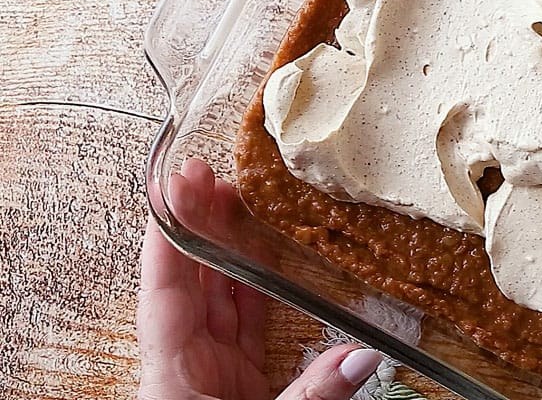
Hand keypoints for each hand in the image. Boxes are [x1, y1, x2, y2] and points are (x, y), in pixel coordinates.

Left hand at [138, 159, 382, 399]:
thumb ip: (313, 392)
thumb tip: (363, 354)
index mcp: (173, 374)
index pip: (164, 292)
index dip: (168, 236)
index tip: (172, 188)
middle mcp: (185, 364)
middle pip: (187, 282)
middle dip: (195, 225)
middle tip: (205, 175)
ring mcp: (209, 371)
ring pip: (214, 298)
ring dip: (222, 250)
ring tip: (232, 201)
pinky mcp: (234, 382)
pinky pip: (241, 324)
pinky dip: (251, 289)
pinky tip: (260, 258)